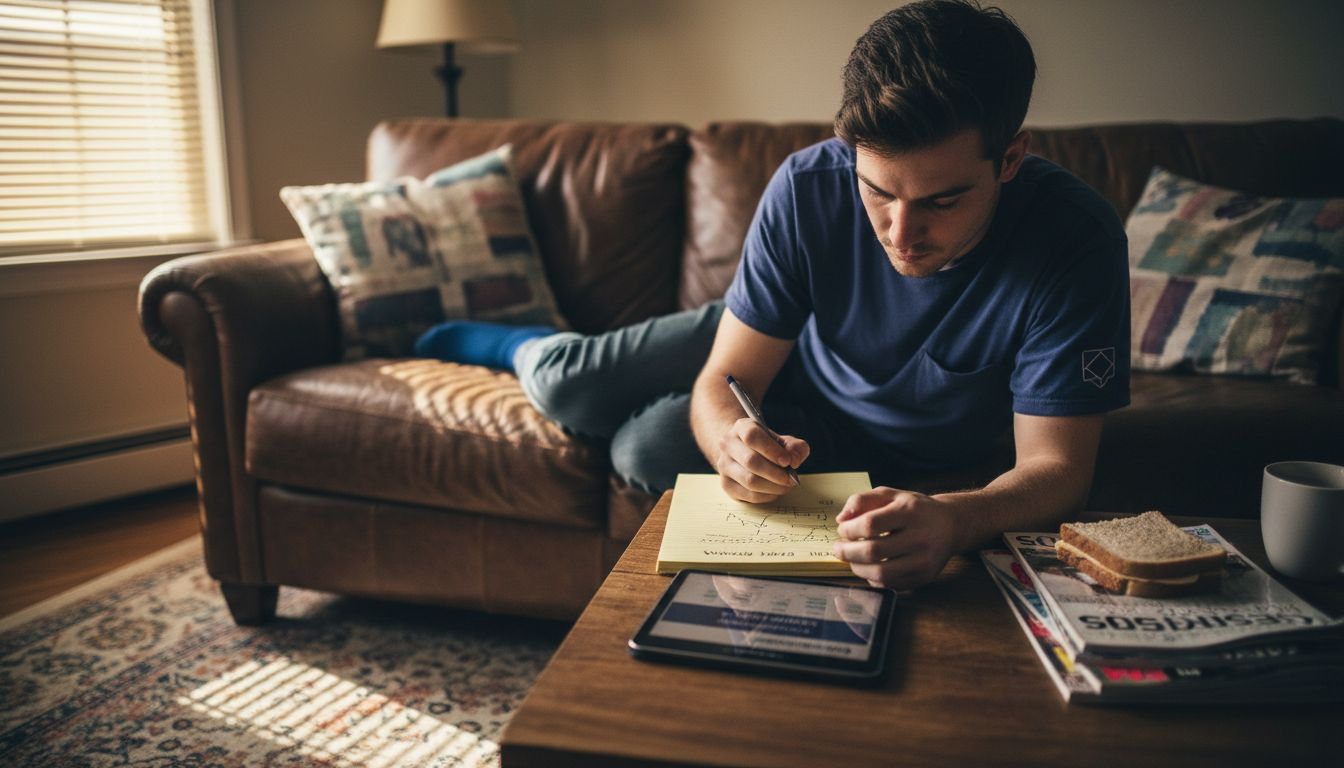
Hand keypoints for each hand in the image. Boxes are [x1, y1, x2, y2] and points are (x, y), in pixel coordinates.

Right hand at [715, 417, 808, 502]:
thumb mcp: (783, 441)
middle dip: (776, 473)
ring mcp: (724, 465)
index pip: (752, 436)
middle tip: (791, 479)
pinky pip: (749, 495)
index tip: (787, 461)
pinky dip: (767, 496)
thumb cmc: (766, 446)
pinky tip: (775, 491)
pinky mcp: (726, 484)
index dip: (772, 450)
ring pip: (750, 481)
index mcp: (741, 427)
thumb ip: (795, 447)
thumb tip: (794, 461)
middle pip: (751, 461)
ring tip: (786, 485)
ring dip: (773, 486)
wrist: (743, 452)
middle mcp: (728, 444)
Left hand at [831, 487, 959, 589]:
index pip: (870, 524)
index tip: (842, 529)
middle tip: (838, 549)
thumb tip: (841, 520)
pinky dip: (872, 578)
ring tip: (852, 559)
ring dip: (857, 568)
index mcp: (909, 511)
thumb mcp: (890, 494)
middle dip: (847, 552)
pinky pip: (890, 585)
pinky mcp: (923, 577)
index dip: (849, 529)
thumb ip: (862, 500)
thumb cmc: (914, 509)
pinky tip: (870, 567)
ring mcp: (923, 561)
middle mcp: (920, 537)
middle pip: (873, 552)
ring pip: (880, 574)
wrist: (951, 525)